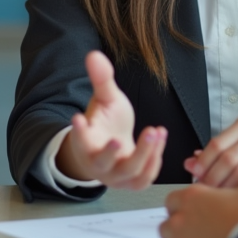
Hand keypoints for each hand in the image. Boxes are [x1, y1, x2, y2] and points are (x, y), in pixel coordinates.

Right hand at [56, 50, 166, 189]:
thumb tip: (94, 54)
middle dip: (113, 152)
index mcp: (86, 143)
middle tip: (123, 138)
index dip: (78, 131)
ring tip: (156, 131)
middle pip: (104, 162)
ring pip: (129, 171)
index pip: (79, 139)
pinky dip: (155, 161)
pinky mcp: (132, 183)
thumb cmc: (107, 123)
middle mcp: (98, 164)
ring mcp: (116, 177)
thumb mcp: (105, 99)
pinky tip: (160, 139)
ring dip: (144, 153)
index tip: (77, 118)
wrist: (114, 147)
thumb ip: (101, 80)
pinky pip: (145, 178)